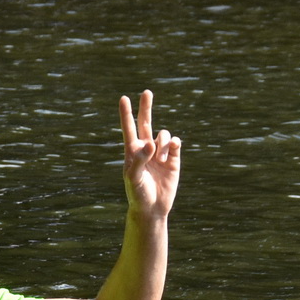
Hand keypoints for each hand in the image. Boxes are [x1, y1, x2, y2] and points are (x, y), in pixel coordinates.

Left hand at [120, 90, 180, 219]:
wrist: (152, 207)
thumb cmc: (137, 193)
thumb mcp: (133, 177)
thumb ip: (139, 159)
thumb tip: (149, 143)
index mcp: (132, 151)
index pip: (129, 129)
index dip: (126, 114)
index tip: (123, 98)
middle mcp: (146, 149)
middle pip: (146, 123)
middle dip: (146, 107)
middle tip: (146, 92)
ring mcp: (160, 153)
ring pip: (163, 134)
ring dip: (163, 139)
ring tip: (161, 155)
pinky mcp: (173, 159)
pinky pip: (176, 144)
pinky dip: (174, 144)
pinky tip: (172, 149)